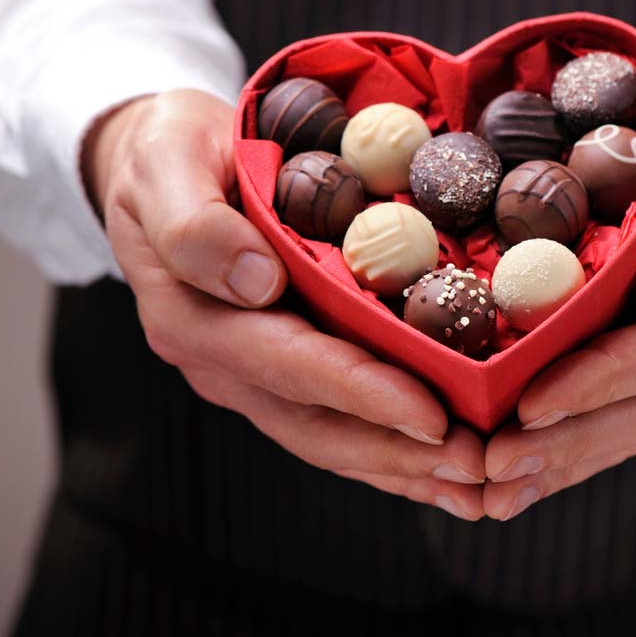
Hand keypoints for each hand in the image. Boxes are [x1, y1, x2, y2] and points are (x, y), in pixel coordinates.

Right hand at [84, 90, 485, 520]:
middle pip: (316, 422)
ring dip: (403, 464)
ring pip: (329, 436)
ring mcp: (251, 374)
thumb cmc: (168, 156)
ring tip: (475, 481)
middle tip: (477, 465)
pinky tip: (442, 468)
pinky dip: (389, 449)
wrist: (157, 164)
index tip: (429, 414)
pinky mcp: (279, 370)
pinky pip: (335, 420)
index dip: (361, 391)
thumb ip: (194, 226)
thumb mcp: (166, 165)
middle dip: (398, 449)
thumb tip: (255, 282)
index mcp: (193, 317)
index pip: (288, 364)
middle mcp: (222, 362)